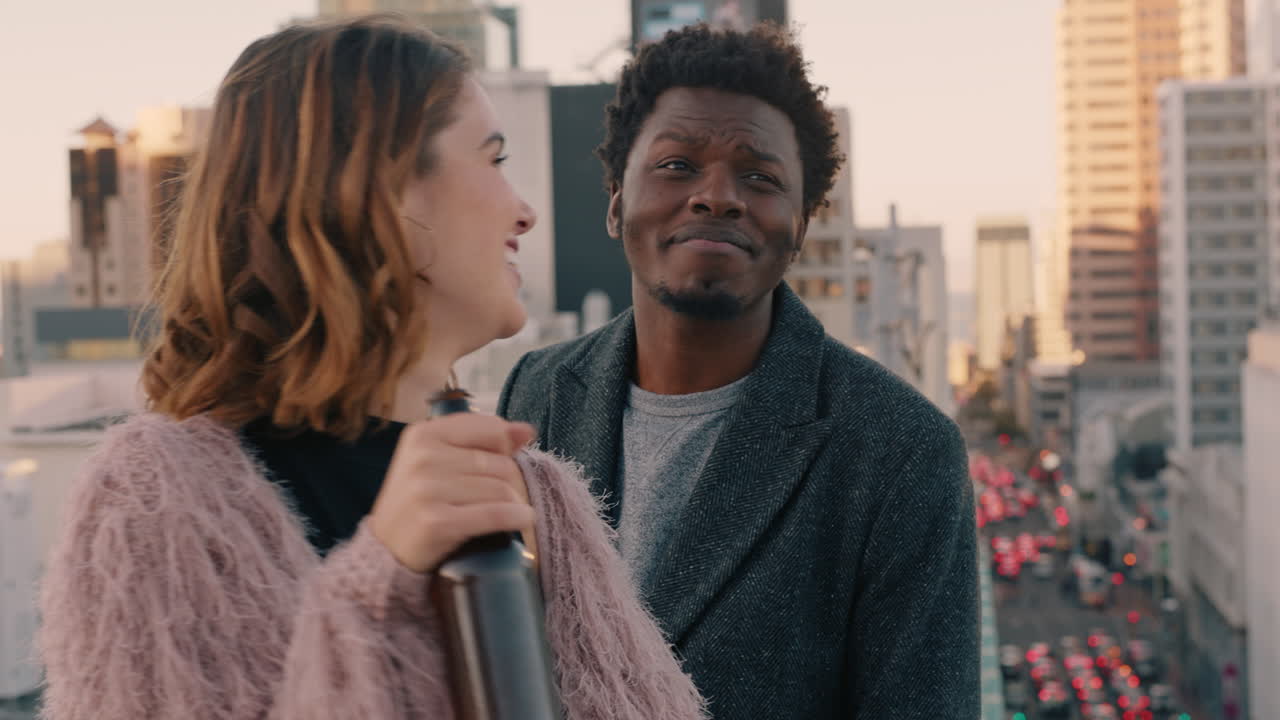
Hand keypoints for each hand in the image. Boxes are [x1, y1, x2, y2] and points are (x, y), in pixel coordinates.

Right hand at [368, 414, 535, 572]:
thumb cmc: (419, 501)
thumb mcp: (439, 461)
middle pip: (500, 463)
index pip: (491, 428)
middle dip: (509, 482)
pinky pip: (495, 514)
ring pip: (501, 489)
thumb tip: (526, 429)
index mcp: (423, 434)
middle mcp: (422, 458)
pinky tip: (521, 519)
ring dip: (513, 504)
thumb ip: (482, 440)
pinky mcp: (437, 522)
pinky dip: (516, 517)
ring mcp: (427, 490)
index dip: (504, 448)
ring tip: (505, 512)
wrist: (387, 550)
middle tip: (499, 498)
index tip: (498, 463)